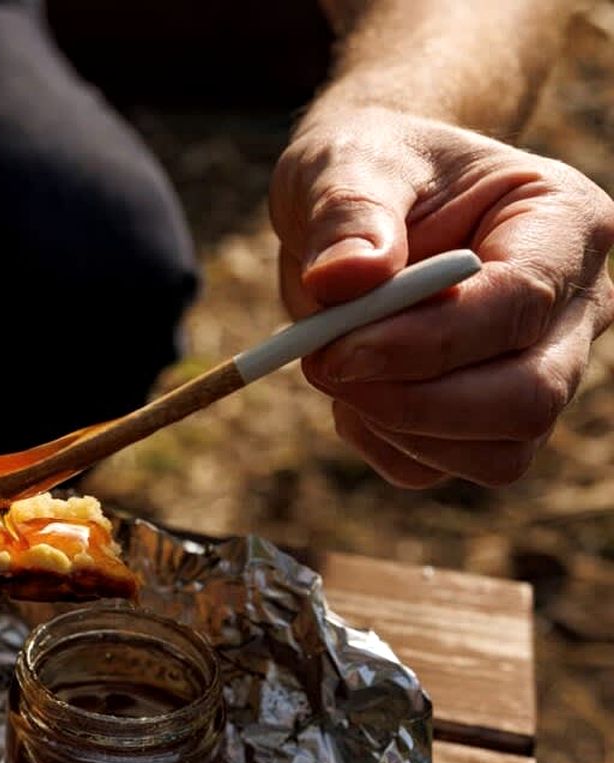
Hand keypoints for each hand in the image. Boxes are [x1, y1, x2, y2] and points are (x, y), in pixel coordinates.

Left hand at [269, 105, 613, 486]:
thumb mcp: (345, 161)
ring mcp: (540, 369)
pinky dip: (381, 444)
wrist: (358, 201)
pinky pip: (443, 468)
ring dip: (396, 428)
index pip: (519, 303)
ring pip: (498, 452)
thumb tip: (344, 278)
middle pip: (529, 397)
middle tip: (322, 365)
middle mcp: (573, 305)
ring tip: (331, 363)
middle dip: (415, 402)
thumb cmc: (365, 167)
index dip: (426, 341)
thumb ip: (347, 212)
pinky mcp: (488, 419)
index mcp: (563, 223)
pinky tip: (349, 390)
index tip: (335, 348)